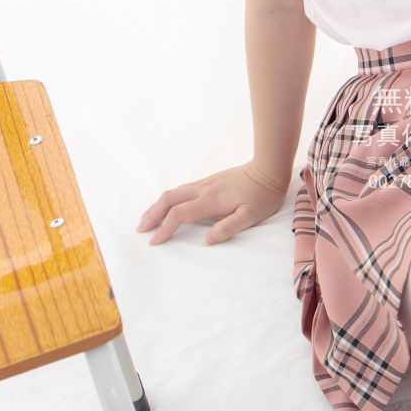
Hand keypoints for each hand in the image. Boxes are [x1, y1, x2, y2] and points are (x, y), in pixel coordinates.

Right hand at [136, 161, 288, 246]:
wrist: (269, 168)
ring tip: (148, 219)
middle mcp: (203, 190)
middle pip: (168, 199)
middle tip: (141, 229)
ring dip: (157, 206)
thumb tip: (206, 240)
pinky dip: (168, 199)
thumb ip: (228, 228)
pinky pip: (181, 189)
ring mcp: (205, 183)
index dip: (164, 228)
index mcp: (210, 200)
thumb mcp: (251, 216)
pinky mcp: (209, 181)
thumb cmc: (263, 195)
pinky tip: (168, 206)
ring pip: (173, 192)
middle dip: (152, 214)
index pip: (179, 214)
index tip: (155, 241)